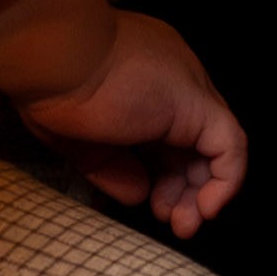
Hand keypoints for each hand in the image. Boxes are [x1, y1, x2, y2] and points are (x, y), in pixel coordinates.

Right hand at [0, 10, 246, 238]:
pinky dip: (224, 181)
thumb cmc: (47, 86)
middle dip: (182, 186)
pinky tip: (204, 208)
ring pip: (215, 145)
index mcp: (140, 77)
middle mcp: (171, 76)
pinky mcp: (197, 102)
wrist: (48, 52)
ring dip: (202, 192)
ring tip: (182, 224)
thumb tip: (139, 194)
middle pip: (193, 140)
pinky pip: (230, 146)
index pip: (167, 130)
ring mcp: (187, 87)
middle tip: (169, 220)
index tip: (146, 198)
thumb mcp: (77, 137)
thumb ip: (111, 165)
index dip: (162, 170)